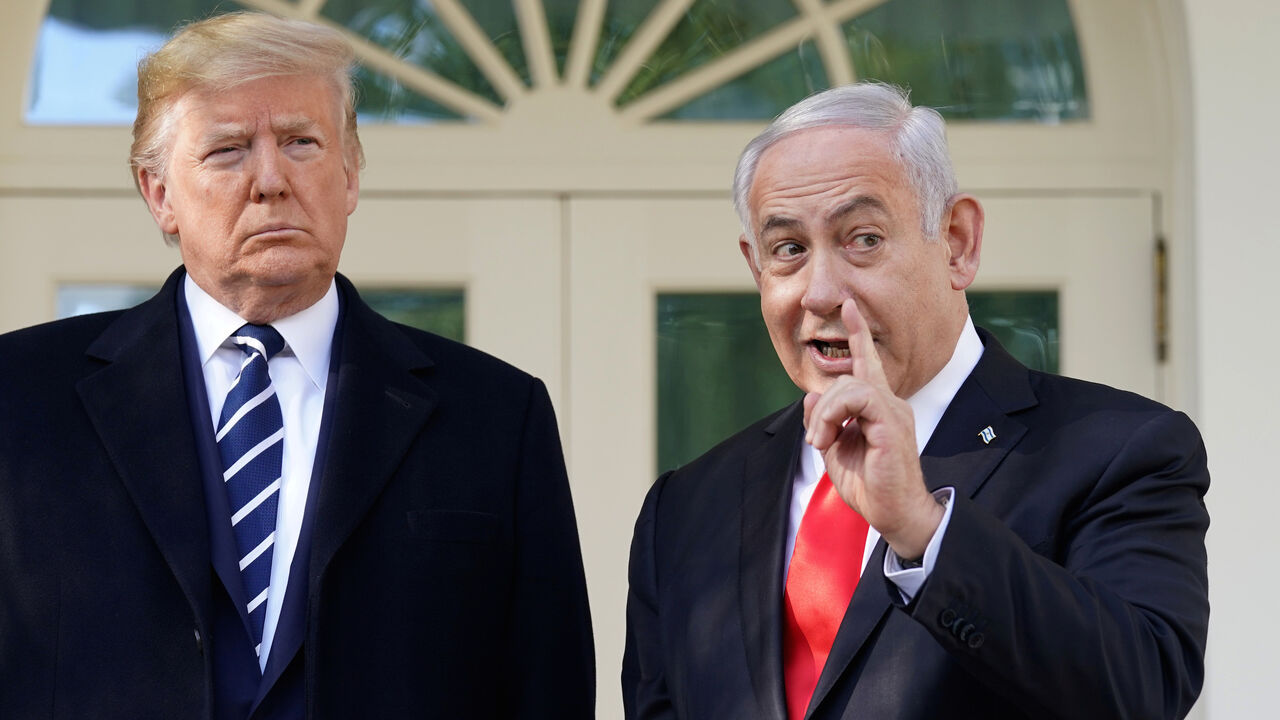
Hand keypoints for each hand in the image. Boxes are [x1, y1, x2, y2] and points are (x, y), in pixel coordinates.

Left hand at [803, 299, 943, 559]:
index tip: (849, 306)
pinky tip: (829, 439)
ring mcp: (895, 412)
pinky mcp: (892, 425)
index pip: (868, 363)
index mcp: (879, 408)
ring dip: (826, 413)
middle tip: (817, 440)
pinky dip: (834, 415)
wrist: (895, 516)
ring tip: (821, 442)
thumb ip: (824, 421)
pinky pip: (859, 398)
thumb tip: (812, 394)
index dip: (858, 334)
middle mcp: (891, 404)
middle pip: (848, 377)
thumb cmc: (870, 487)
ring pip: (850, 384)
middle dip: (822, 405)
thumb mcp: (835, 450)